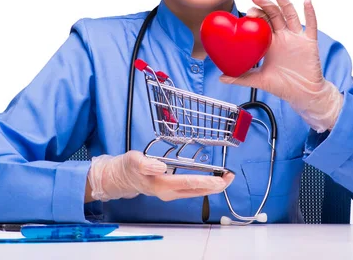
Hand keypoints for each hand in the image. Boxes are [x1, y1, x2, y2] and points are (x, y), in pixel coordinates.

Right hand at [86, 151, 233, 201]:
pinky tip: (212, 180)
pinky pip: (192, 190)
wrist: (122, 177)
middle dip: (216, 185)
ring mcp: (171, 193)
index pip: (189, 183)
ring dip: (212, 186)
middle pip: (197, 190)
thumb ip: (146, 164)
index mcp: (162, 184)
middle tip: (230, 176)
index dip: (206, 181)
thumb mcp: (134, 161)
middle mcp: (169, 192)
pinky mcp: (172, 190)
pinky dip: (204, 185)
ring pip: (196, 192)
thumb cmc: (128, 167)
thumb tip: (161, 167)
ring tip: (226, 177)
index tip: (220, 179)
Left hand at [220, 0, 342, 132]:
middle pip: (275, 14)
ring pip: (290, 15)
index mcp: (270, 42)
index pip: (262, 22)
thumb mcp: (259, 80)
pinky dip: (310, 13)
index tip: (247, 12)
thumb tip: (221, 78)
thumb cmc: (282, 85)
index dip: (256, 14)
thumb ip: (241, 78)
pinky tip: (306, 1)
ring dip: (283, 1)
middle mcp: (283, 36)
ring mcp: (296, 37)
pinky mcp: (310, 42)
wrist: (303, 94)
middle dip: (265, 4)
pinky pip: (311, 25)